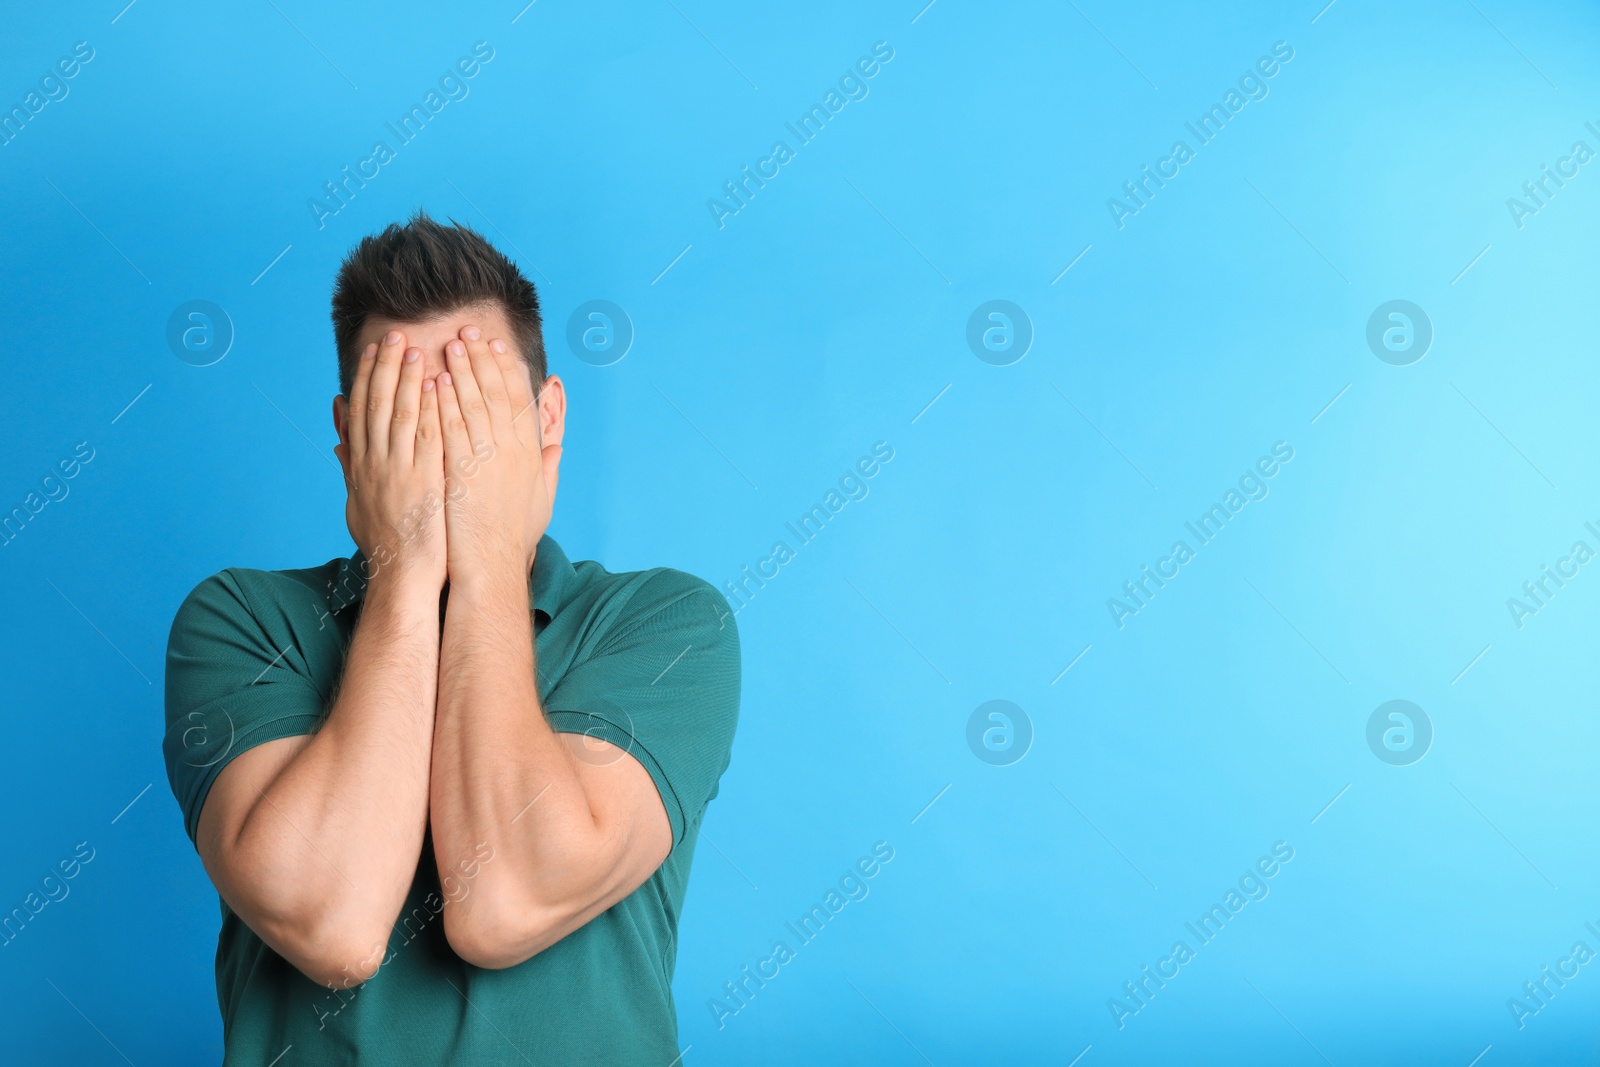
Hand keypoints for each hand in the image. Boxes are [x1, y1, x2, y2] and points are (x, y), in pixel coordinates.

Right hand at [334, 330, 446, 591]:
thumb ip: (349, 465)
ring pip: (399, 413)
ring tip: (414, 347)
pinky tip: (435, 384)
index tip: (374, 349)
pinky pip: (425, 436)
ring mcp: (398, 470)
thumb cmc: (387, 542)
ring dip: (406, 378)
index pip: (361, 410)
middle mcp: (375, 462)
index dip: (367, 377)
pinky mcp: (424, 479)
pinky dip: (427, 407)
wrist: (404, 574)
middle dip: (385, 365)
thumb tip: (338, 435)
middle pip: (377, 403)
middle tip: (393, 334)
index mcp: (361, 464)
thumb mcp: (357, 501)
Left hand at [436, 325, 559, 589]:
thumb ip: (548, 468)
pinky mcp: (460, 470)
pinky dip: (442, 402)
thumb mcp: (542, 500)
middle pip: (495, 392)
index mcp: (530, 453)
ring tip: (448, 344)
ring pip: (472, 404)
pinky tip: (432, 381)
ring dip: (460, 371)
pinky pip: (450, 428)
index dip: (506, 369)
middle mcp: (510, 450)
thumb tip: (556, 446)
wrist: (490, 565)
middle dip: (480, 358)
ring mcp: (485, 459)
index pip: (519, 400)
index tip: (496, 346)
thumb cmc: (514, 538)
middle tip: (468, 332)